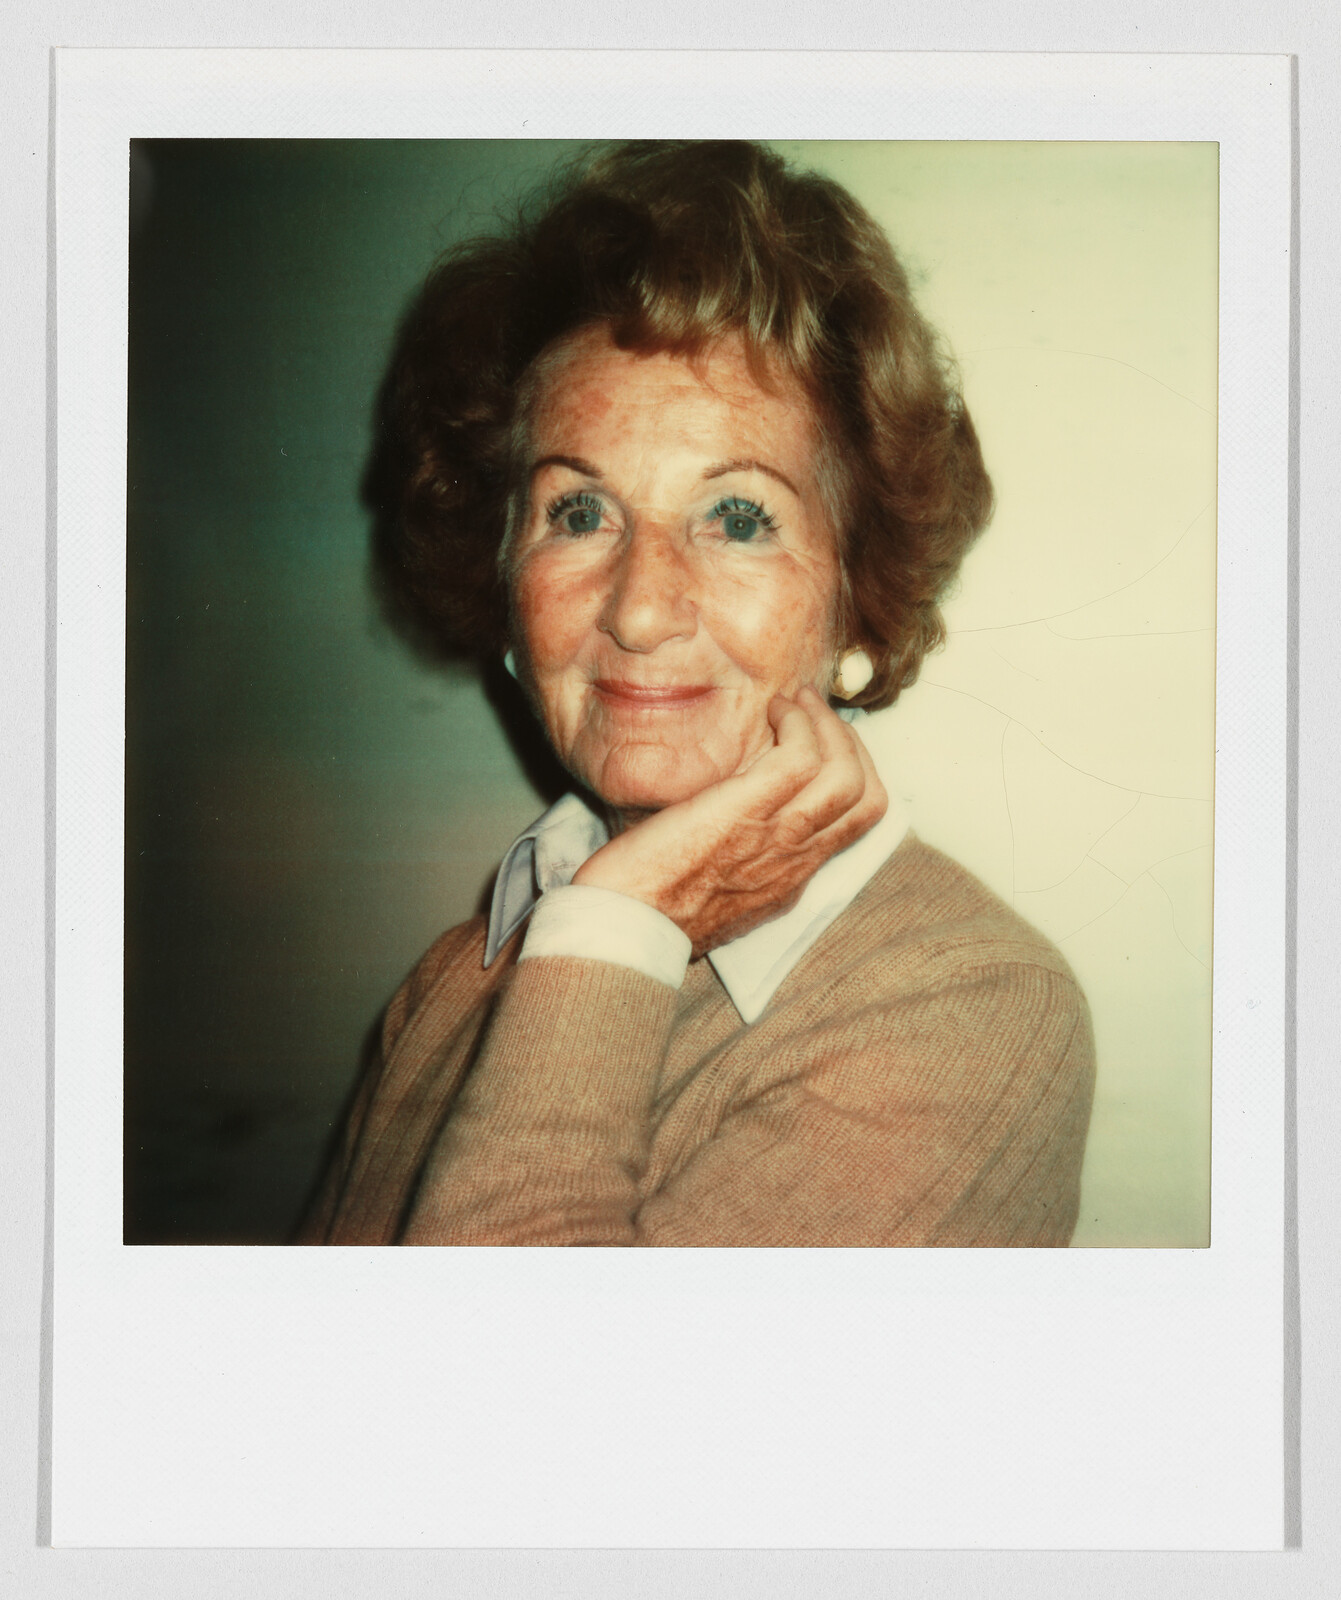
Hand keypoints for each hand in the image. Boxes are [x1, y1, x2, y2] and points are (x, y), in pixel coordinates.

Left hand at [572, 687, 888, 957]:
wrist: (625, 927)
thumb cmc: (646, 907)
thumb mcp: (712, 892)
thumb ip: (735, 863)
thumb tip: (726, 829)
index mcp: (788, 881)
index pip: (855, 824)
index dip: (851, 774)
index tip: (820, 745)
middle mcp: (795, 861)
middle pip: (865, 797)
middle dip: (850, 743)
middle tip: (813, 713)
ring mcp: (778, 836)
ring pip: (845, 774)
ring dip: (824, 723)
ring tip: (793, 701)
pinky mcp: (748, 810)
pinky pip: (801, 756)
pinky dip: (796, 723)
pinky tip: (769, 709)